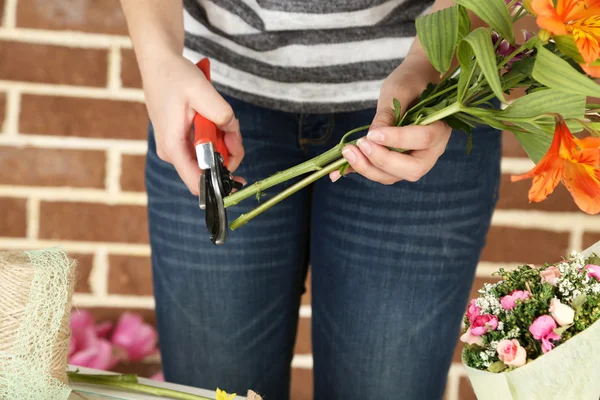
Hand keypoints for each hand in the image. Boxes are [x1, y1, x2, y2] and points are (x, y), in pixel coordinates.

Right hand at [142, 54, 244, 194]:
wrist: (159, 64)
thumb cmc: (174, 76)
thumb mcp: (200, 90)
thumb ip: (221, 113)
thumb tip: (232, 130)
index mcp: (173, 146)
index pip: (196, 183)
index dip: (219, 185)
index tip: (238, 177)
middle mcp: (173, 153)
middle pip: (208, 170)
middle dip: (228, 153)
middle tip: (232, 130)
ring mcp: (176, 148)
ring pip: (209, 158)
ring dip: (224, 142)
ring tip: (224, 120)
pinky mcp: (180, 142)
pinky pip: (205, 149)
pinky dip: (217, 137)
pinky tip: (216, 120)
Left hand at [329, 65, 450, 184]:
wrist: (414, 82)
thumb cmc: (412, 81)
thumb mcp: (399, 90)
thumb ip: (389, 113)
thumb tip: (372, 137)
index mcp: (440, 129)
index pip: (422, 140)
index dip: (397, 140)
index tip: (372, 134)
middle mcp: (430, 151)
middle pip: (411, 169)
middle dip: (382, 161)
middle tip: (360, 145)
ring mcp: (413, 160)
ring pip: (393, 176)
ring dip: (368, 168)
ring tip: (347, 151)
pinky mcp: (396, 162)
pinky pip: (379, 173)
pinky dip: (359, 171)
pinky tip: (336, 172)